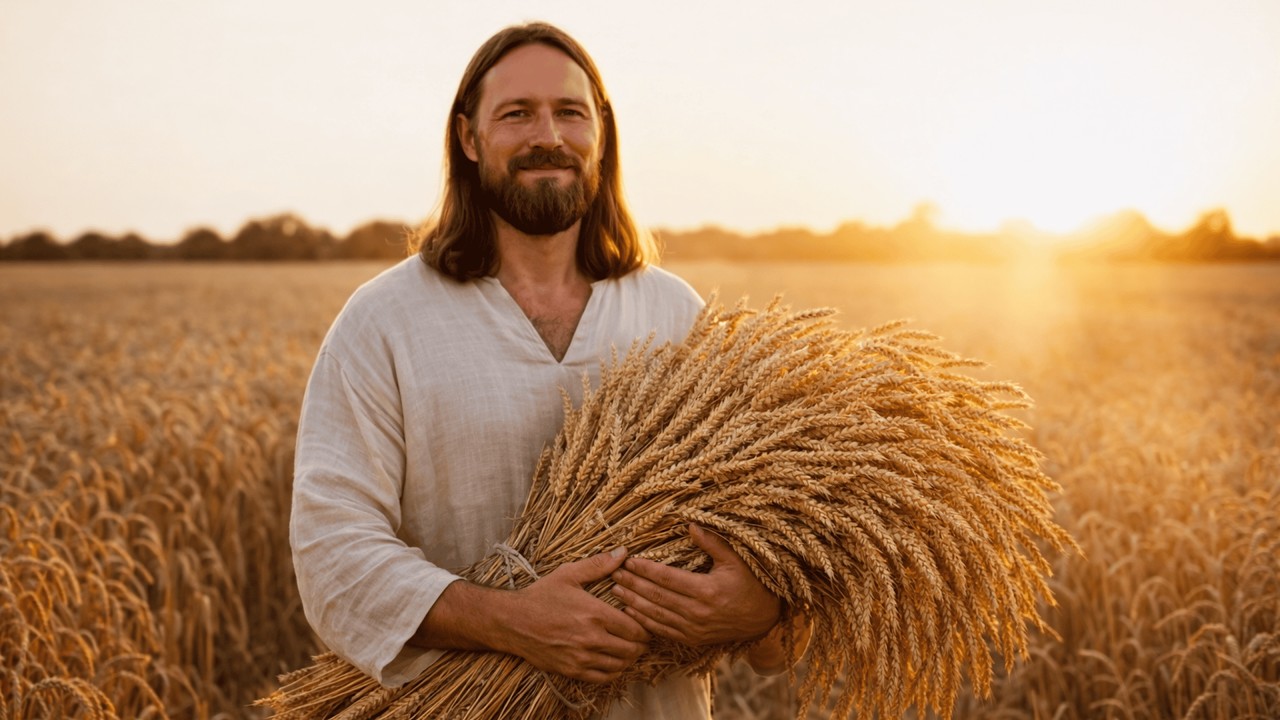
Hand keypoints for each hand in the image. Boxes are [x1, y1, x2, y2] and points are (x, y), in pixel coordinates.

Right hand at [413, 547, 649, 683]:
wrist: (512, 622)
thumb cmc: (541, 596)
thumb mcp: (569, 575)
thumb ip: (599, 565)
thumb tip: (624, 552)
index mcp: (595, 613)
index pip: (635, 628)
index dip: (645, 628)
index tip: (645, 623)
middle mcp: (591, 638)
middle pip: (632, 649)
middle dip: (640, 644)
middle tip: (641, 638)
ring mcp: (581, 657)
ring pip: (620, 665)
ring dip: (629, 659)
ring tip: (629, 649)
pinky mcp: (571, 671)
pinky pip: (603, 678)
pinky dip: (613, 672)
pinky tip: (613, 662)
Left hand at [609, 524, 780, 645]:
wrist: (764, 619)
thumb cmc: (751, 584)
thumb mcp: (735, 559)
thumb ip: (712, 543)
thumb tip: (690, 525)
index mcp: (707, 590)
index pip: (667, 578)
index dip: (645, 569)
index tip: (628, 560)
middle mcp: (698, 612)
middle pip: (656, 596)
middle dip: (632, 584)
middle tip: (614, 573)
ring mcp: (694, 629)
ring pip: (656, 615)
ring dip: (633, 603)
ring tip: (616, 590)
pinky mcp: (692, 639)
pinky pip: (662, 631)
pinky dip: (644, 621)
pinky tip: (630, 612)